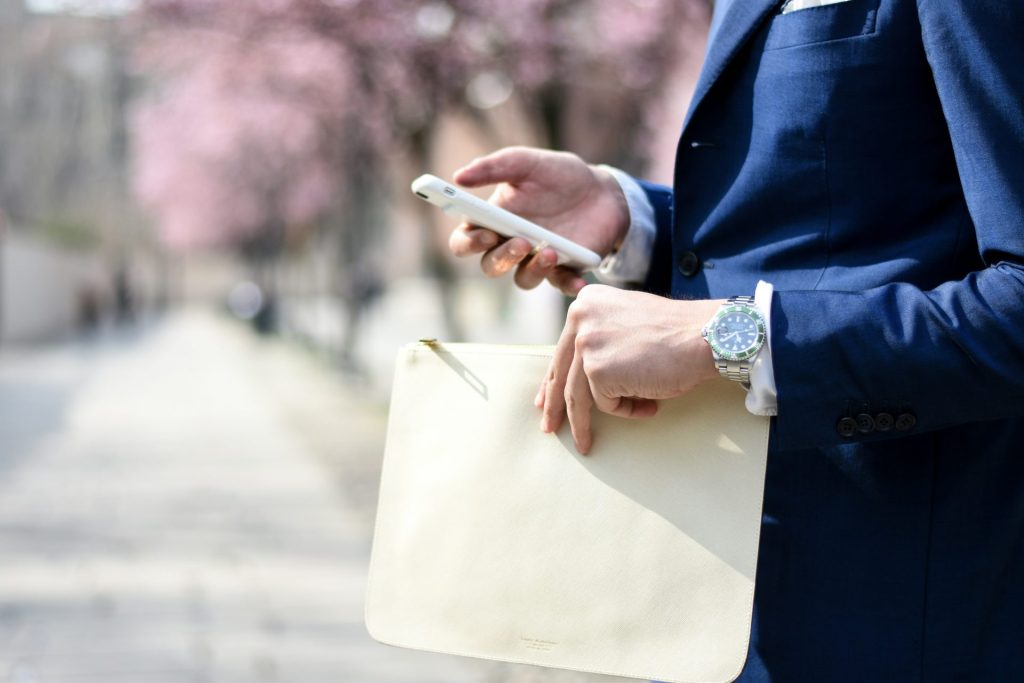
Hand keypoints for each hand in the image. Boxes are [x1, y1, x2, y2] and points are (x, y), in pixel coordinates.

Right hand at [449, 147, 629, 295]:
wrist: (602, 190)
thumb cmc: (558, 176)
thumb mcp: (527, 163)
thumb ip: (493, 167)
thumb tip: (459, 177)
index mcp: (493, 221)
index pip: (465, 241)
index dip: (468, 243)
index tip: (483, 233)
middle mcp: (510, 245)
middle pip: (491, 266)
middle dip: (501, 258)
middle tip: (520, 242)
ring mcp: (536, 260)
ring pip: (523, 279)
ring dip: (533, 270)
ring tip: (551, 251)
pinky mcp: (565, 270)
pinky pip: (561, 285)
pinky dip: (568, 285)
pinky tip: (578, 280)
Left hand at [536, 285, 723, 453]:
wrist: (705, 335)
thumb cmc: (677, 334)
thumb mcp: (628, 322)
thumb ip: (603, 338)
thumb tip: (584, 374)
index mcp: (586, 303)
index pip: (563, 349)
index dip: (554, 378)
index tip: (544, 399)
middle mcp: (579, 317)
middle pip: (561, 372)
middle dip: (553, 405)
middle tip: (548, 426)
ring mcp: (587, 343)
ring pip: (577, 395)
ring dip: (582, 423)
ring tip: (586, 443)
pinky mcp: (597, 369)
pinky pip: (606, 404)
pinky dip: (627, 410)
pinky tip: (650, 404)